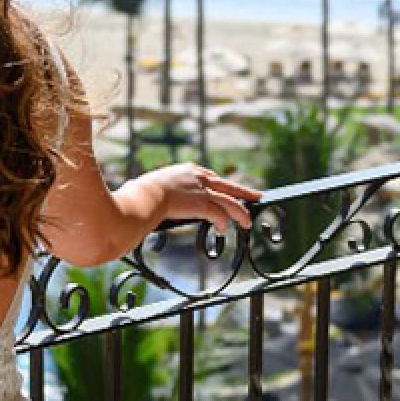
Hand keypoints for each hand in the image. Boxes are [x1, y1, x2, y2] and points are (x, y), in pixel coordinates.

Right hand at [142, 163, 261, 235]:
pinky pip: (219, 215)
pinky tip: (224, 229)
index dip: (222, 185)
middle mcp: (199, 178)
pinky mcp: (202, 205)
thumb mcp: (153, 184)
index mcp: (188, 171)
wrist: (145, 196)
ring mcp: (202, 191)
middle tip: (257, 195)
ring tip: (247, 221)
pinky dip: (223, 223)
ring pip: (229, 202)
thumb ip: (159, 188)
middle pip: (228, 186)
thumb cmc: (141, 192)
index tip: (229, 190)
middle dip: (244, 192)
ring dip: (240, 212)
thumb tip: (145, 194)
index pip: (212, 177)